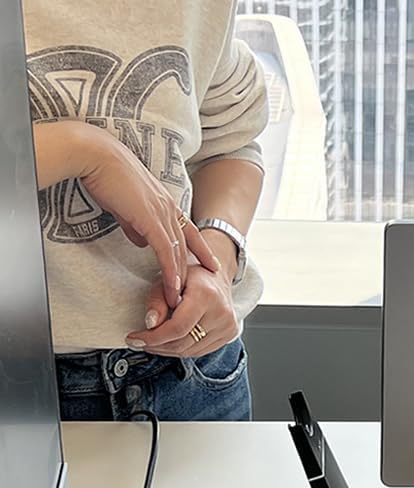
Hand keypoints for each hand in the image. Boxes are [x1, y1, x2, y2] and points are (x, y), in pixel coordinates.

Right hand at [72, 123, 219, 308]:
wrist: (95, 155)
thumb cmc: (105, 176)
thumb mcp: (125, 206)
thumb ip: (136, 225)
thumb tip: (141, 242)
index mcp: (165, 203)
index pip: (190, 232)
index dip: (202, 250)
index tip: (212, 266)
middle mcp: (169, 208)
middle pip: (185, 247)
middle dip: (189, 273)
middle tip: (193, 295)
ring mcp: (161, 213)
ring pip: (176, 252)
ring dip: (178, 279)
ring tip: (179, 300)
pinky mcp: (149, 218)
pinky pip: (164, 250)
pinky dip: (169, 270)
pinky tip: (173, 285)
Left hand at [128, 266, 237, 356]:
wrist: (216, 278)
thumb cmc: (188, 277)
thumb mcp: (167, 279)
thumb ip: (157, 301)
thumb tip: (150, 324)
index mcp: (206, 295)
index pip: (178, 327)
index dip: (154, 337)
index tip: (134, 339)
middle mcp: (222, 312)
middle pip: (183, 342)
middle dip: (157, 345)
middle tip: (138, 342)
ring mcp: (228, 326)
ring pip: (190, 351)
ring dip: (166, 350)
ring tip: (151, 343)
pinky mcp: (230, 335)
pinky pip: (199, 351)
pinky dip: (180, 350)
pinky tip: (168, 343)